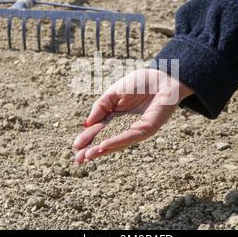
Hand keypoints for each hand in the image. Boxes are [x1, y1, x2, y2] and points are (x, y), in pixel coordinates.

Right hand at [72, 69, 193, 163]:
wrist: (162, 77)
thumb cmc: (139, 82)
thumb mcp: (113, 92)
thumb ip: (100, 107)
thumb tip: (87, 124)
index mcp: (115, 115)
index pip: (98, 129)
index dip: (87, 137)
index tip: (75, 146)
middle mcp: (124, 125)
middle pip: (105, 139)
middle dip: (92, 149)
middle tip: (78, 160)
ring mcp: (135, 129)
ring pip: (116, 142)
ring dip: (102, 149)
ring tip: (88, 156)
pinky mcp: (146, 129)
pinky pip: (129, 137)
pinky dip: (116, 142)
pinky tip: (103, 146)